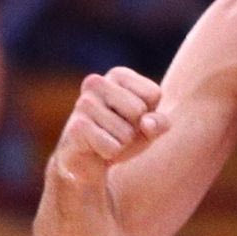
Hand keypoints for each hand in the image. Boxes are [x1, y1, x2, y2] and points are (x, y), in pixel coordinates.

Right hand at [55, 66, 169, 179]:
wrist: (88, 160)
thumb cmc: (124, 135)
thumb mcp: (150, 127)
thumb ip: (159, 123)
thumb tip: (147, 123)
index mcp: (118, 74)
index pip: (153, 94)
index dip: (149, 114)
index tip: (132, 117)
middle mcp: (96, 82)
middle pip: (138, 111)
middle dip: (134, 129)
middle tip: (118, 131)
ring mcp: (83, 103)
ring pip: (126, 133)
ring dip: (122, 144)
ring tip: (106, 138)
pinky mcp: (77, 127)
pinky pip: (112, 147)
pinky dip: (110, 153)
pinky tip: (96, 148)